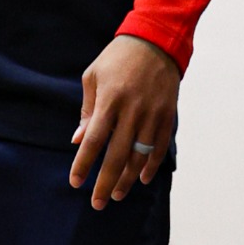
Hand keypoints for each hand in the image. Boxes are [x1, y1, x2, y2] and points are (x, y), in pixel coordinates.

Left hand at [69, 34, 179, 209]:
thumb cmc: (117, 59)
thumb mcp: (93, 77)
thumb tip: (78, 140)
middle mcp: (132, 110)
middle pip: (117, 156)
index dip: (84, 163)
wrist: (156, 41)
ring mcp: (152, 114)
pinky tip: (141, 179)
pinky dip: (151, 166)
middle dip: (106, 183)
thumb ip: (87, 110)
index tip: (76, 182)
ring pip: (139, 156)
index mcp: (110, 100)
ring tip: (117, 194)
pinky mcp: (167, 116)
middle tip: (98, 203)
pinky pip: (159, 147)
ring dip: (128, 179)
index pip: (94, 140)